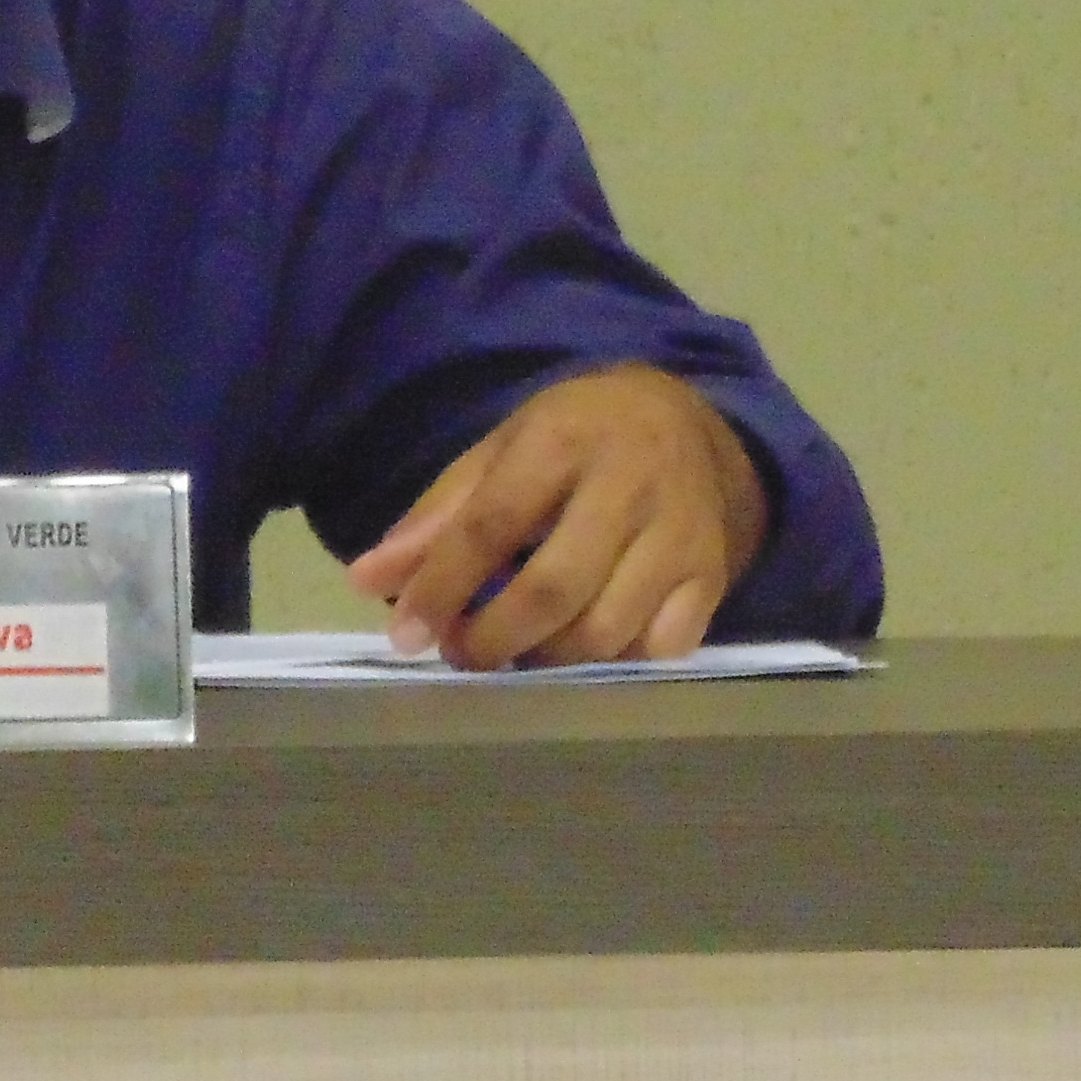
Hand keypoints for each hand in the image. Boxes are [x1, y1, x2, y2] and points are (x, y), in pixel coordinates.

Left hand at [344, 364, 770, 670]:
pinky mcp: (712, 573)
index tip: (407, 636)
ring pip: (606, 631)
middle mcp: (630, 483)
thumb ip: (438, 516)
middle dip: (493, 639)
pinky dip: (614, 661)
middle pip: (553, 589)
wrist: (691, 419)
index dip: (442, 588)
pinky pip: (660, 648)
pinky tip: (586, 642)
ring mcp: (680, 532)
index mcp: (564, 441)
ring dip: (546, 660)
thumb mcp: (504, 450)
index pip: (491, 525)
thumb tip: (367, 582)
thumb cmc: (577, 436)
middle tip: (462, 652)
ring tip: (517, 650)